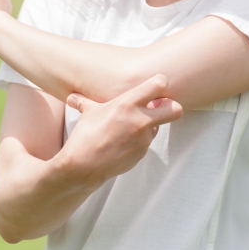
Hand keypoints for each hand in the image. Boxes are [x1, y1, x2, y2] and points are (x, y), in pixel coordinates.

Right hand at [57, 75, 182, 186]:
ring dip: (150, 124)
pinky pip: (146, 142)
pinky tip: (122, 141)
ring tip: (129, 126)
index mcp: (128, 104)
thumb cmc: (85, 136)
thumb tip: (72, 98)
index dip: (159, 83)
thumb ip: (85, 102)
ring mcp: (143, 139)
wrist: (83, 166)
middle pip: (176, 109)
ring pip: (159, 126)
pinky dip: (138, 139)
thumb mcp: (87, 114)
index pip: (160, 84)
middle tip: (156, 106)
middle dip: (170, 106)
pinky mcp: (142, 153)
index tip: (152, 87)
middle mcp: (141, 120)